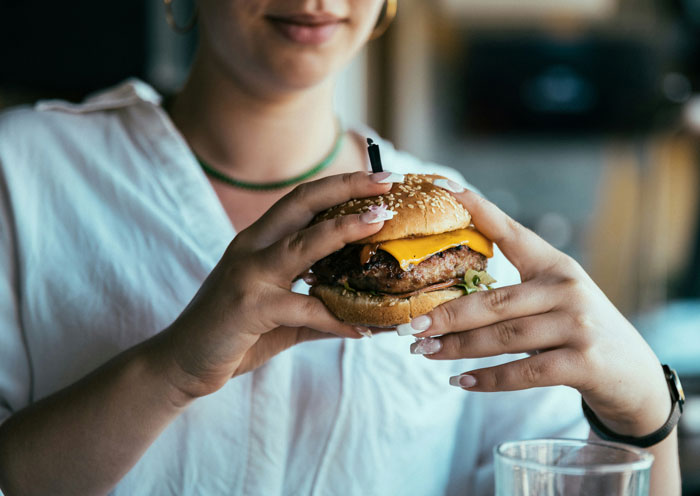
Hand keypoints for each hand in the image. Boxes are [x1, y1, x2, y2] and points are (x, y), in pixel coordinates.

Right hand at [159, 172, 396, 400]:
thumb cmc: (234, 332)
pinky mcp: (248, 306)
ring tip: (380, 222)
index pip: (302, 201)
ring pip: (302, 243)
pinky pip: (303, 307)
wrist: (182, 362)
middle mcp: (251, 247)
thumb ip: (318, 308)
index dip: (339, 186)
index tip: (378, 179)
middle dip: (345, 187)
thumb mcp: (281, 315)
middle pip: (301, 202)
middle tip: (385, 182)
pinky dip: (337, 318)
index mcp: (258, 241)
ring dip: (344, 230)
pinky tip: (363, 328)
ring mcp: (247, 274)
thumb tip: (366, 316)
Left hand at [408, 187, 669, 435]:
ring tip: (423, 352)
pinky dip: (487, 379)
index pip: (512, 232)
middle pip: (495, 300)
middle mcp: (567, 288)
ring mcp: (578, 325)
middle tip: (410, 326)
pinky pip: (524, 372)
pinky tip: (459, 381)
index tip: (445, 186)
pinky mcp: (584, 363)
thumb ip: (514, 295)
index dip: (478, 209)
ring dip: (458, 347)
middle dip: (446, 314)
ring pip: (503, 337)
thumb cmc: (580, 331)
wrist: (634, 375)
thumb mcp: (556, 299)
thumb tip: (447, 303)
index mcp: (556, 265)